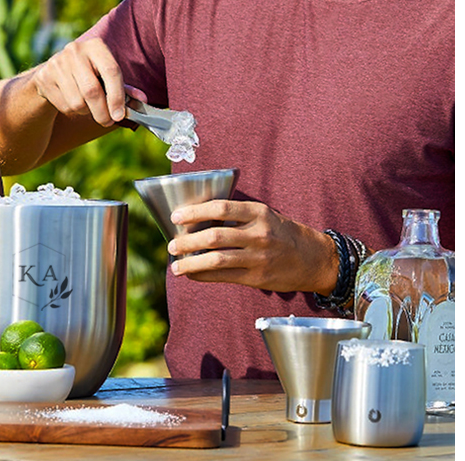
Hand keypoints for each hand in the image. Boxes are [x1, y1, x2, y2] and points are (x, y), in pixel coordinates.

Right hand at [34, 37, 146, 126]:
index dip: (117, 97)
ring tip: (89, 107)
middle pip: (92, 91)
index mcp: (96, 47)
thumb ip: (124, 89)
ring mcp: (57, 63)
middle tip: (108, 121)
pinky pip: (64, 106)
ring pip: (78, 102)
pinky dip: (73, 111)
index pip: (111, 72)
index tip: (120, 115)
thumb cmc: (90, 75)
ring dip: (87, 112)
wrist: (54, 72)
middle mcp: (75, 51)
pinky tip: (73, 101)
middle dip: (102, 113)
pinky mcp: (44, 77)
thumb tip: (142, 100)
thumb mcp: (108, 77)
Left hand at [167, 200, 337, 294]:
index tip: (176, 216)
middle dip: (187, 241)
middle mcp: (258, 234)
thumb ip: (237, 216)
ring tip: (175, 265)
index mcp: (258, 213)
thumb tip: (199, 220)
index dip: (195, 212)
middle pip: (214, 236)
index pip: (220, 208)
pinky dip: (203, 276)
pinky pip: (224, 277)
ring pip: (216, 260)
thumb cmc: (283, 233)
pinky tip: (191, 274)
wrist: (315, 258)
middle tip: (170, 244)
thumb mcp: (265, 215)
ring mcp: (258, 258)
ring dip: (191, 262)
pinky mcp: (257, 278)